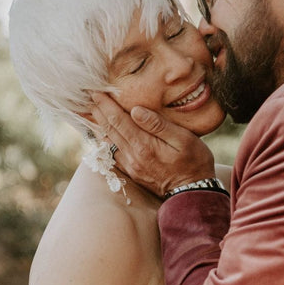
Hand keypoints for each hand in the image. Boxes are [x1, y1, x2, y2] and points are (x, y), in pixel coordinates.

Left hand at [90, 92, 214, 197]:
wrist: (193, 192)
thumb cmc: (194, 162)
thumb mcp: (183, 139)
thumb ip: (158, 125)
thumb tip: (136, 110)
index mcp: (144, 145)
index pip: (118, 120)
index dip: (106, 105)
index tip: (96, 92)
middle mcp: (133, 156)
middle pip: (110, 129)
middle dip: (99, 112)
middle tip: (90, 97)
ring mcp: (131, 166)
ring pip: (108, 142)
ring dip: (99, 125)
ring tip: (92, 112)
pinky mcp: (132, 173)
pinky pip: (112, 154)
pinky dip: (105, 141)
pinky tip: (103, 134)